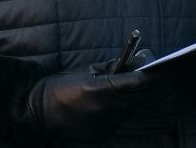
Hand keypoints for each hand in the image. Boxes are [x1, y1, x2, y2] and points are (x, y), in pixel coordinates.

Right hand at [8, 68, 161, 142]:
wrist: (39, 114)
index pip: (134, 83)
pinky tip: (103, 107)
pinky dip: (117, 112)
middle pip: (136, 98)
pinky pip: (118, 121)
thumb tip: (132, 62)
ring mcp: (104, 124)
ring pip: (128, 111)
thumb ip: (110, 68)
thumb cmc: (59, 87)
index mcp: (99, 90)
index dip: (148, 75)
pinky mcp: (102, 134)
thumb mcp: (83, 71)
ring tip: (113, 92)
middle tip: (137, 77)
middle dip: (139, 87)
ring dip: (127, 100)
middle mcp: (105, 109)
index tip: (156, 68)